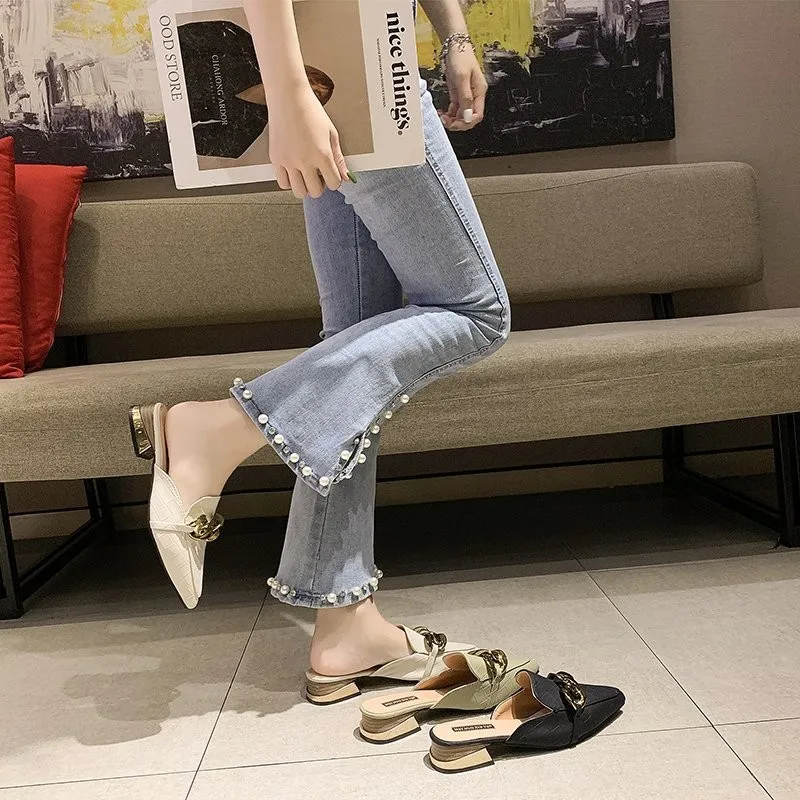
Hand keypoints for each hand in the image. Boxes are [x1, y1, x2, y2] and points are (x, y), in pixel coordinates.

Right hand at [268, 84, 350, 198]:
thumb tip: (346, 177)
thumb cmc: (310, 110)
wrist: (288, 96)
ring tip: (305, 174)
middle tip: (318, 175)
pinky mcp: (276, 159)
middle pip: (316, 192)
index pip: (334, 183)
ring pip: (299, 192)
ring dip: (305, 187)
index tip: (331, 174)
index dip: (335, 180)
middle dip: (320, 186)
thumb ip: (338, 158)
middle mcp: (305, 160)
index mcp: (322, 154)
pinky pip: (283, 183)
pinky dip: (289, 182)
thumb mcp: (331, 133)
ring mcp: (288, 161)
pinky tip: (293, 172)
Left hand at [438, 46, 487, 131]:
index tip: (456, 124)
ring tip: (442, 117)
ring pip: (460, 114)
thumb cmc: (461, 57)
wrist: (453, 45)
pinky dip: (449, 113)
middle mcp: (474, 95)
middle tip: (446, 122)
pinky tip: (442, 112)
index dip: (467, 122)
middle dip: (458, 122)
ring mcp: (465, 94)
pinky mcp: (457, 92)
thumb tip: (467, 116)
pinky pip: (455, 108)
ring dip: (452, 119)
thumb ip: (465, 98)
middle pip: (469, 117)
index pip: (477, 115)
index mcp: (479, 92)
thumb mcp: (462, 77)